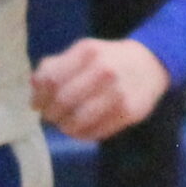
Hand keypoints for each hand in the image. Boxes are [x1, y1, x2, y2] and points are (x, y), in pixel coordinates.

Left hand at [31, 37, 172, 140]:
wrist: (150, 64)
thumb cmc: (108, 59)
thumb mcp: (83, 52)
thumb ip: (56, 65)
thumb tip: (34, 84)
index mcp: (88, 52)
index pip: (51, 80)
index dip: (39, 96)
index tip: (36, 104)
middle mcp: (104, 71)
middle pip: (63, 101)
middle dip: (50, 113)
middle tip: (50, 116)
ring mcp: (118, 93)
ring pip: (78, 121)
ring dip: (65, 127)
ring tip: (65, 124)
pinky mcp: (129, 113)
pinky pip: (96, 132)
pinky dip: (82, 134)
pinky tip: (81, 129)